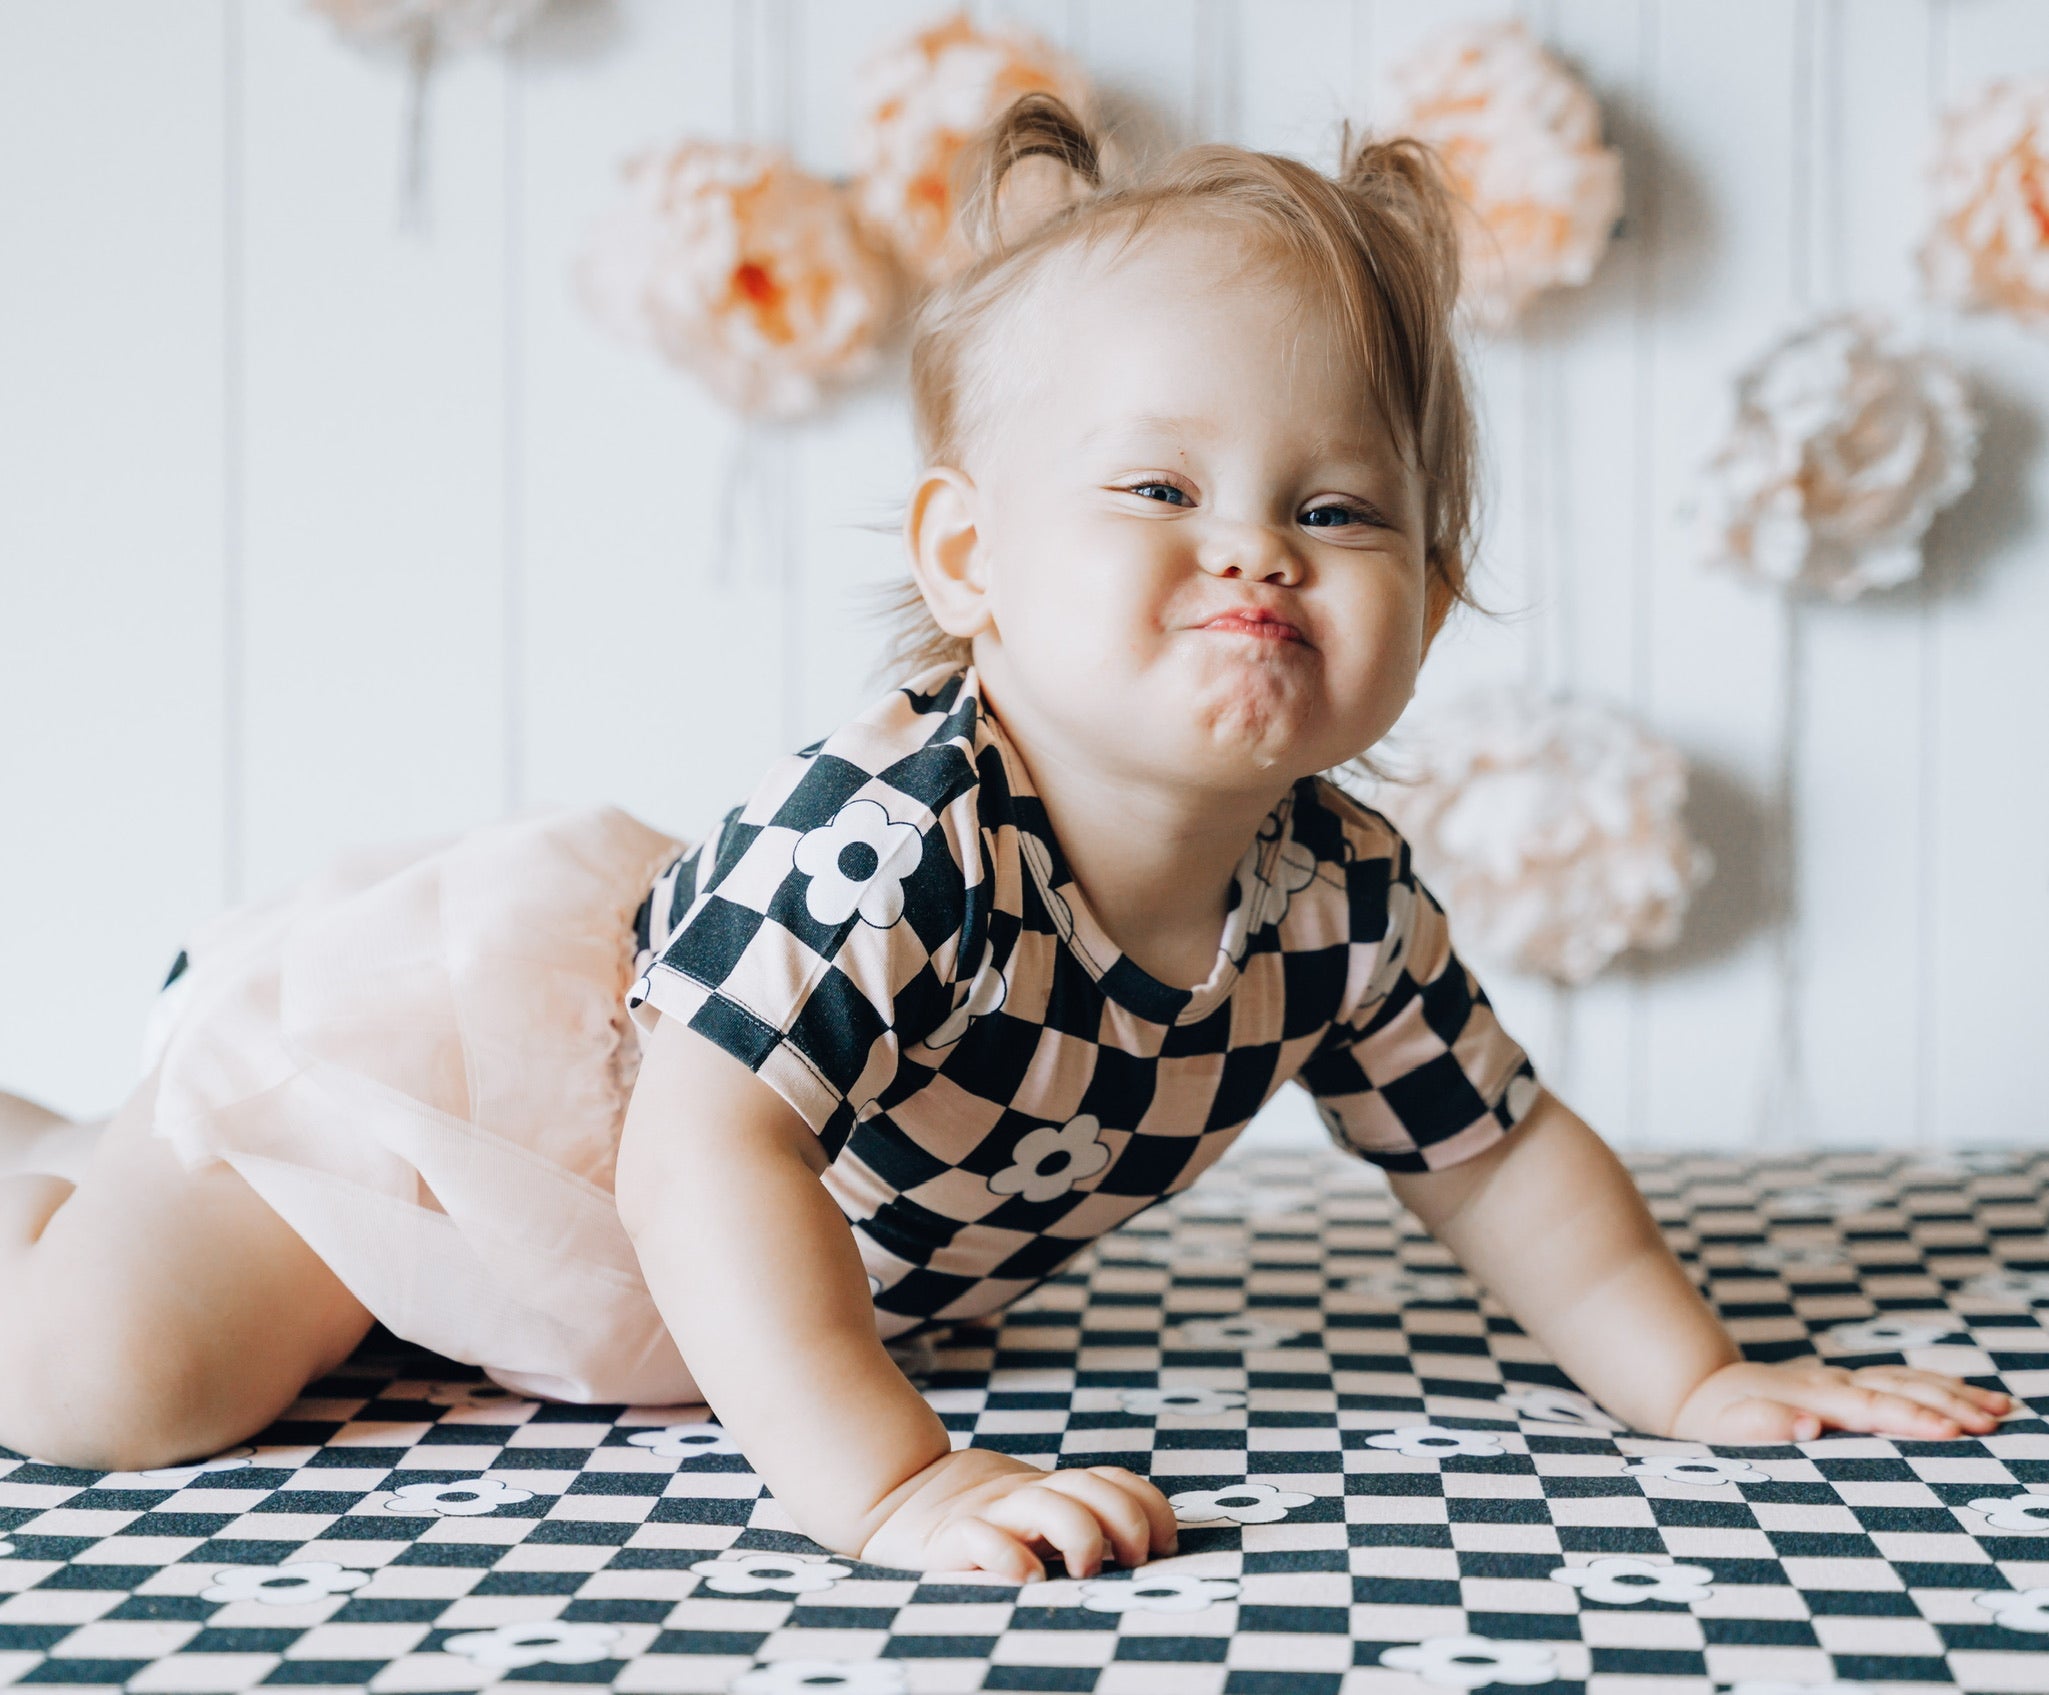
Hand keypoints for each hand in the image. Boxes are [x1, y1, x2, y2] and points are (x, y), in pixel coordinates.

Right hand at [858, 1446, 1177, 1581]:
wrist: (895, 1499)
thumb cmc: (984, 1522)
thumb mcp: (1036, 1515)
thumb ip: (1080, 1523)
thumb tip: (1151, 1556)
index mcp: (1052, 1490)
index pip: (1113, 1479)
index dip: (1149, 1506)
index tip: (1166, 1545)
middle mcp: (1027, 1495)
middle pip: (1087, 1486)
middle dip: (1124, 1519)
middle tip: (1134, 1561)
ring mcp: (990, 1513)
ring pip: (1043, 1504)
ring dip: (1080, 1533)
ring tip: (1087, 1571)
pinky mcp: (950, 1539)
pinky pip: (979, 1537)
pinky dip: (1007, 1555)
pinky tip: (1028, 1580)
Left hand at [1672, 1359, 2012, 1442]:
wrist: (1700, 1388)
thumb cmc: (1713, 1418)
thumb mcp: (1723, 1427)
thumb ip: (1762, 1424)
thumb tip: (1809, 1425)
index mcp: (1808, 1397)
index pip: (1868, 1409)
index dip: (1909, 1419)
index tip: (1950, 1432)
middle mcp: (1832, 1383)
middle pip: (1899, 1390)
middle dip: (1948, 1405)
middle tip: (1993, 1424)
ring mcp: (1843, 1380)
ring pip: (1908, 1380)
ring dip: (1954, 1393)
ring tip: (2003, 1409)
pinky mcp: (1850, 1384)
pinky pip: (1904, 1380)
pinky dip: (1941, 1386)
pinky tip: (1977, 1398)